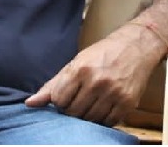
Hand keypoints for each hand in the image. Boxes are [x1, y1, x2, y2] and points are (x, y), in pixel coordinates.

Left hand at [25, 25, 161, 125]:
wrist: (137, 45)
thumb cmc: (104, 53)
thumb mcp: (76, 63)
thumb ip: (53, 85)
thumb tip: (30, 104)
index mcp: (81, 69)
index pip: (59, 101)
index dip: (61, 101)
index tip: (68, 95)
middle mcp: (98, 81)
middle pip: (73, 113)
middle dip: (73, 109)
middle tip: (81, 99)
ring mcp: (114, 93)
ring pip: (90, 120)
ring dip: (88, 115)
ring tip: (93, 101)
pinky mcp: (128, 102)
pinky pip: (108, 122)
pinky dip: (104, 118)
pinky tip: (105, 105)